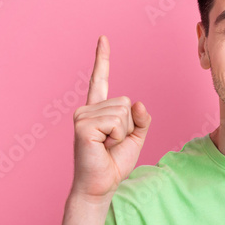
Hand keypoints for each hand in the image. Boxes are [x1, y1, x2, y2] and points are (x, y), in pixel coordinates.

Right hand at [70, 35, 150, 201]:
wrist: (101, 186)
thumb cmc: (114, 164)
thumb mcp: (136, 138)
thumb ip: (141, 119)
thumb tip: (138, 103)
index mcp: (98, 110)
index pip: (100, 80)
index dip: (102, 59)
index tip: (103, 38)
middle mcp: (87, 109)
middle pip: (125, 103)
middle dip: (128, 126)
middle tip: (112, 144)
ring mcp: (82, 116)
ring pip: (122, 111)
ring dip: (122, 133)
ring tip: (107, 146)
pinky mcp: (82, 126)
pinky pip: (116, 122)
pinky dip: (117, 136)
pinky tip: (102, 146)